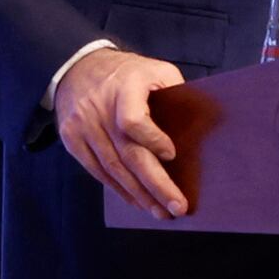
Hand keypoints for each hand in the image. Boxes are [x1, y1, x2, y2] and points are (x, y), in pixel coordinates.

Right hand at [54, 47, 187, 218]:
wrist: (76, 67)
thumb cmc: (128, 72)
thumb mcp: (156, 69)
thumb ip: (177, 92)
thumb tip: (206, 121)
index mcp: (125, 88)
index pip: (133, 121)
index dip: (153, 140)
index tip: (172, 155)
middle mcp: (100, 111)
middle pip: (127, 155)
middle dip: (155, 185)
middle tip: (177, 207)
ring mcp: (82, 128)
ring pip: (112, 169)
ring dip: (139, 194)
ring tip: (160, 211)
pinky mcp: (72, 141)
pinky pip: (97, 171)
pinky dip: (118, 189)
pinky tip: (136, 201)